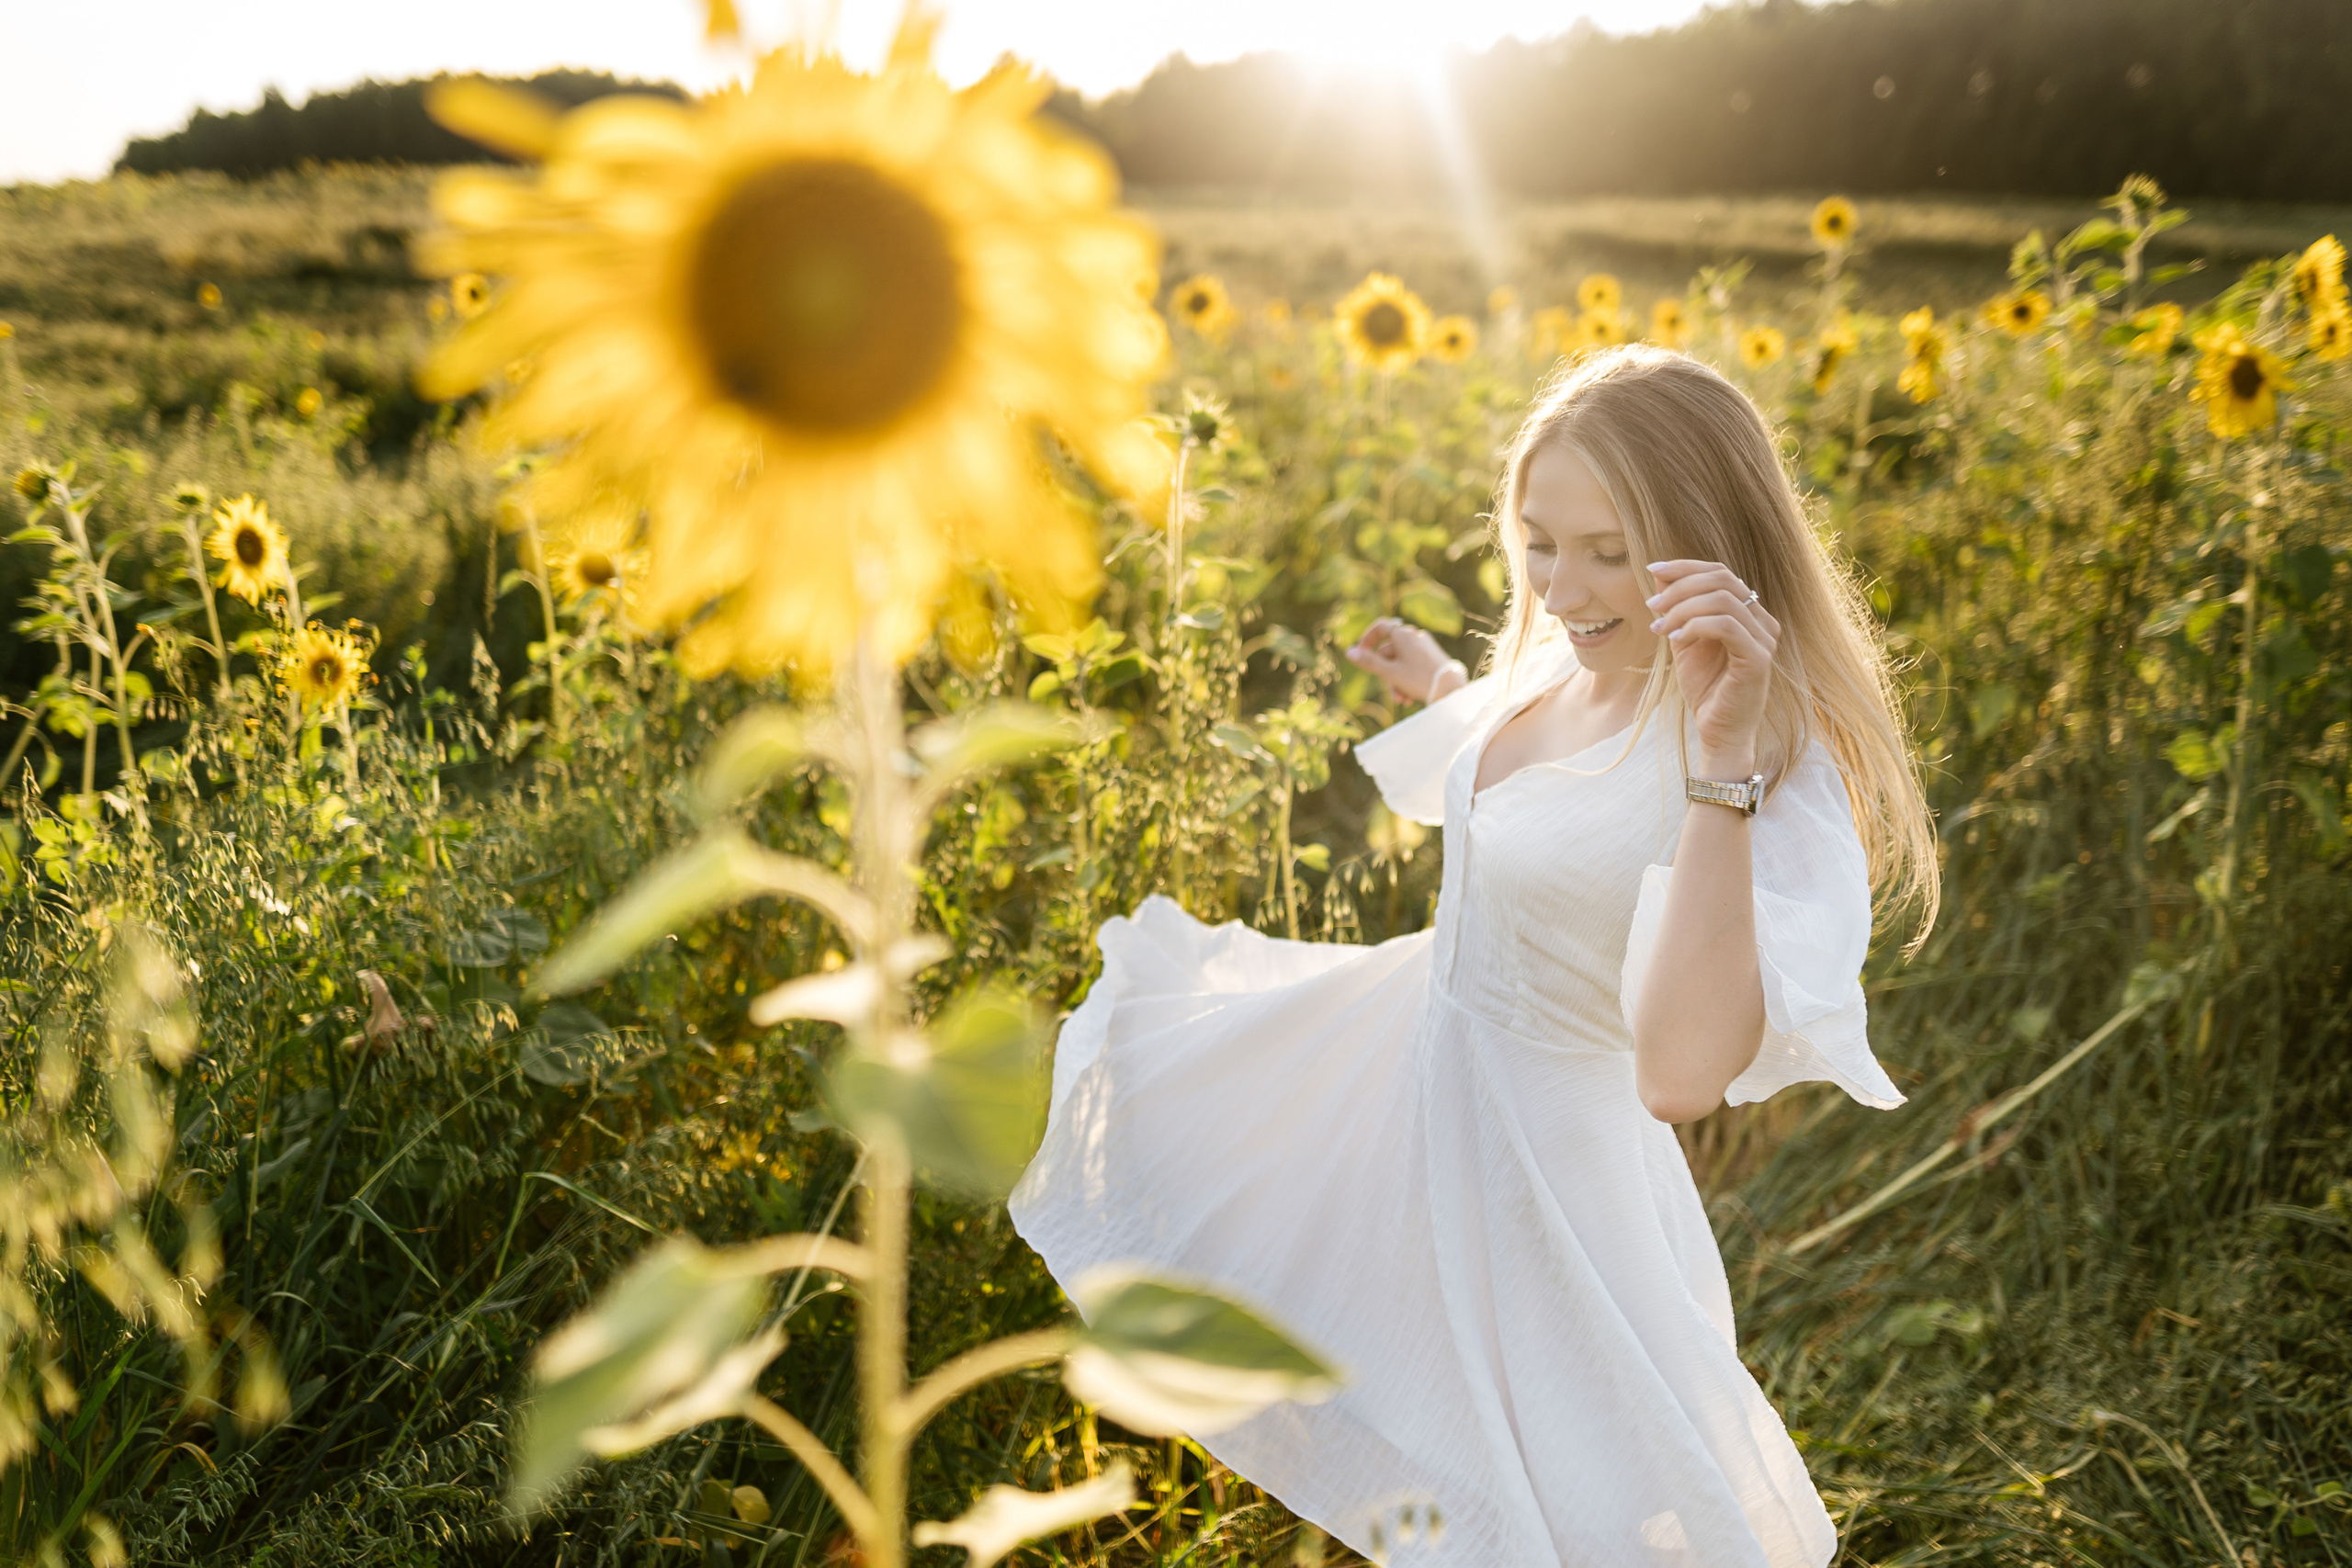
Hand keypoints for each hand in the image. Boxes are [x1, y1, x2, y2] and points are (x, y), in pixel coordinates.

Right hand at [1346, 618, 1460, 704]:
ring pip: (1401, 662)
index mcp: (1404, 634)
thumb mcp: (1390, 673)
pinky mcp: (1433, 658)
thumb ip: (1369, 662)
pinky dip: (1407, 680)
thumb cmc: (1420, 679)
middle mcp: (1415, 636)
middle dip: (1385, 673)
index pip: (1380, 627)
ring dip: (1396, 681)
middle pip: (1389, 651)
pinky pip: (1413, 666)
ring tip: (1402, 700)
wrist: (1453, 691)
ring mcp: (1425, 647)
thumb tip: (1349, 652)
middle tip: (1389, 692)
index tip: (1360, 654)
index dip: (1367, 639)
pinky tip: (1410, 698)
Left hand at [1644, 560, 1777, 773]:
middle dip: (1680, 586)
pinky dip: (1696, 626)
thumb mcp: (1684, 639)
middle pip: (1723, 579)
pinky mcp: (1759, 658)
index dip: (1686, 566)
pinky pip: (1727, 626)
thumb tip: (1660, 573)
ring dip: (1683, 608)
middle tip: (1652, 605)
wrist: (1717, 730)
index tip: (1652, 569)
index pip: (1721, 573)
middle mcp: (1762, 621)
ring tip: (1659, 627)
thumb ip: (1677, 608)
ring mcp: (1764, 638)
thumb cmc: (1705, 687)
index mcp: (1748, 613)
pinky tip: (1676, 638)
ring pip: (1723, 600)